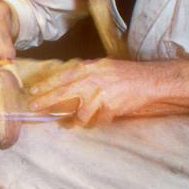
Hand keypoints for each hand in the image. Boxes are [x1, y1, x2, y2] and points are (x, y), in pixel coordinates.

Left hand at [27, 58, 188, 126]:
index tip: (33, 91)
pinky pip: (96, 120)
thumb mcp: (106, 70)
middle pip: (63, 92)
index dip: (47, 85)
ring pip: (80, 113)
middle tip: (34, 109)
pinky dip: (98, 122)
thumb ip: (88, 77)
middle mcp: (93, 78)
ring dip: (79, 120)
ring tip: (79, 121)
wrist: (155, 82)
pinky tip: (102, 119)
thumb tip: (68, 90)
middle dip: (47, 102)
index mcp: (91, 67)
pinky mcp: (110, 106)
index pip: (62, 76)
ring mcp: (101, 92)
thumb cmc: (131, 76)